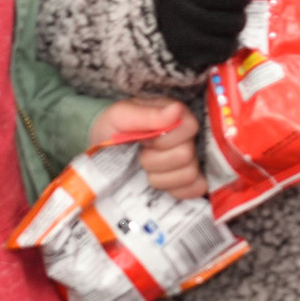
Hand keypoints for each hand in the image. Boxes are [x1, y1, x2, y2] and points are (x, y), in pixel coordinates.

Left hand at [90, 99, 206, 199]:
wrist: (103, 151)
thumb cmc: (113, 128)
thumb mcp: (121, 116)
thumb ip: (147, 114)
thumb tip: (176, 109)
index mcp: (177, 115)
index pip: (189, 128)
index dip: (163, 140)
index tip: (144, 141)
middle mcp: (189, 137)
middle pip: (186, 156)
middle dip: (155, 161)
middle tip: (141, 156)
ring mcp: (191, 160)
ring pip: (189, 175)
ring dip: (161, 177)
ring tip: (146, 169)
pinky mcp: (189, 181)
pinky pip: (196, 189)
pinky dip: (175, 190)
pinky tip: (160, 183)